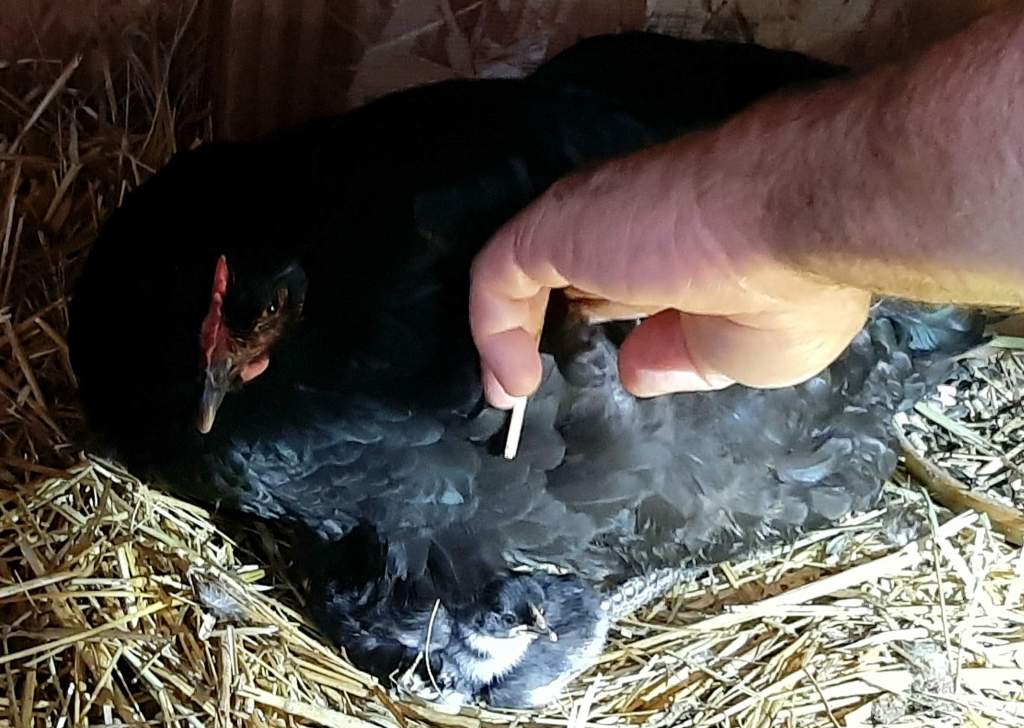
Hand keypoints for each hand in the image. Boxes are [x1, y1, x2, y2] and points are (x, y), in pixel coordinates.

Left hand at [469, 139, 870, 407]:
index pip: (612, 280)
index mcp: (670, 252)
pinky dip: (491, 330)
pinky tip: (511, 386)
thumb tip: (635, 370)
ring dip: (504, 335)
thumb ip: (681, 360)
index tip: (580, 370)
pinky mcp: (555, 229)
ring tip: (507, 396)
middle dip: (538, 326)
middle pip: (562, 274)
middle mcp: (622, 230)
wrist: (797, 225)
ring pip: (520, 274)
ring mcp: (587, 225)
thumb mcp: (741, 354)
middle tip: (523, 386)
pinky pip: (498, 278)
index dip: (589, 321)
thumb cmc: (789, 291)